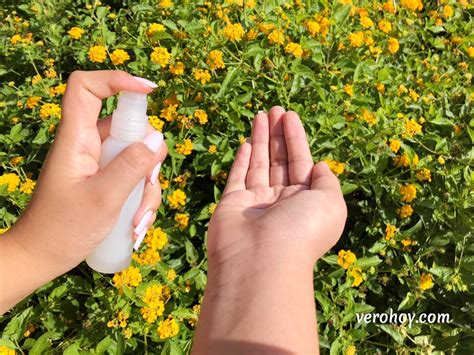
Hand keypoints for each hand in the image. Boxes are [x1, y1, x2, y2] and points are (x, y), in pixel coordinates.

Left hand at [5, 70, 166, 274]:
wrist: (42, 257)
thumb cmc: (62, 229)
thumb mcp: (103, 199)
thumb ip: (131, 166)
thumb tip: (157, 139)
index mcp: (76, 139)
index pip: (88, 88)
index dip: (117, 80)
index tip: (150, 91)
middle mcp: (88, 145)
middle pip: (129, 127)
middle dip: (149, 157)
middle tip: (147, 186)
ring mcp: (99, 163)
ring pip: (138, 156)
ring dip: (147, 187)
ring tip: (137, 220)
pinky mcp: (106, 179)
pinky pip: (134, 177)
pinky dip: (142, 198)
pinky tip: (135, 225)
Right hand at [193, 107, 346, 353]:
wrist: (261, 260)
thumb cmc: (301, 229)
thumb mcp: (331, 203)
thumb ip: (328, 181)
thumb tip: (320, 167)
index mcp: (306, 202)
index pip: (302, 163)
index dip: (297, 138)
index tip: (290, 114)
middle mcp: (282, 201)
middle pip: (280, 160)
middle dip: (278, 134)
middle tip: (276, 108)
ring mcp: (256, 203)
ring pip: (259, 164)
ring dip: (260, 139)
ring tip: (261, 113)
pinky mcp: (232, 204)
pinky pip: (238, 177)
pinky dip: (241, 160)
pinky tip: (245, 143)